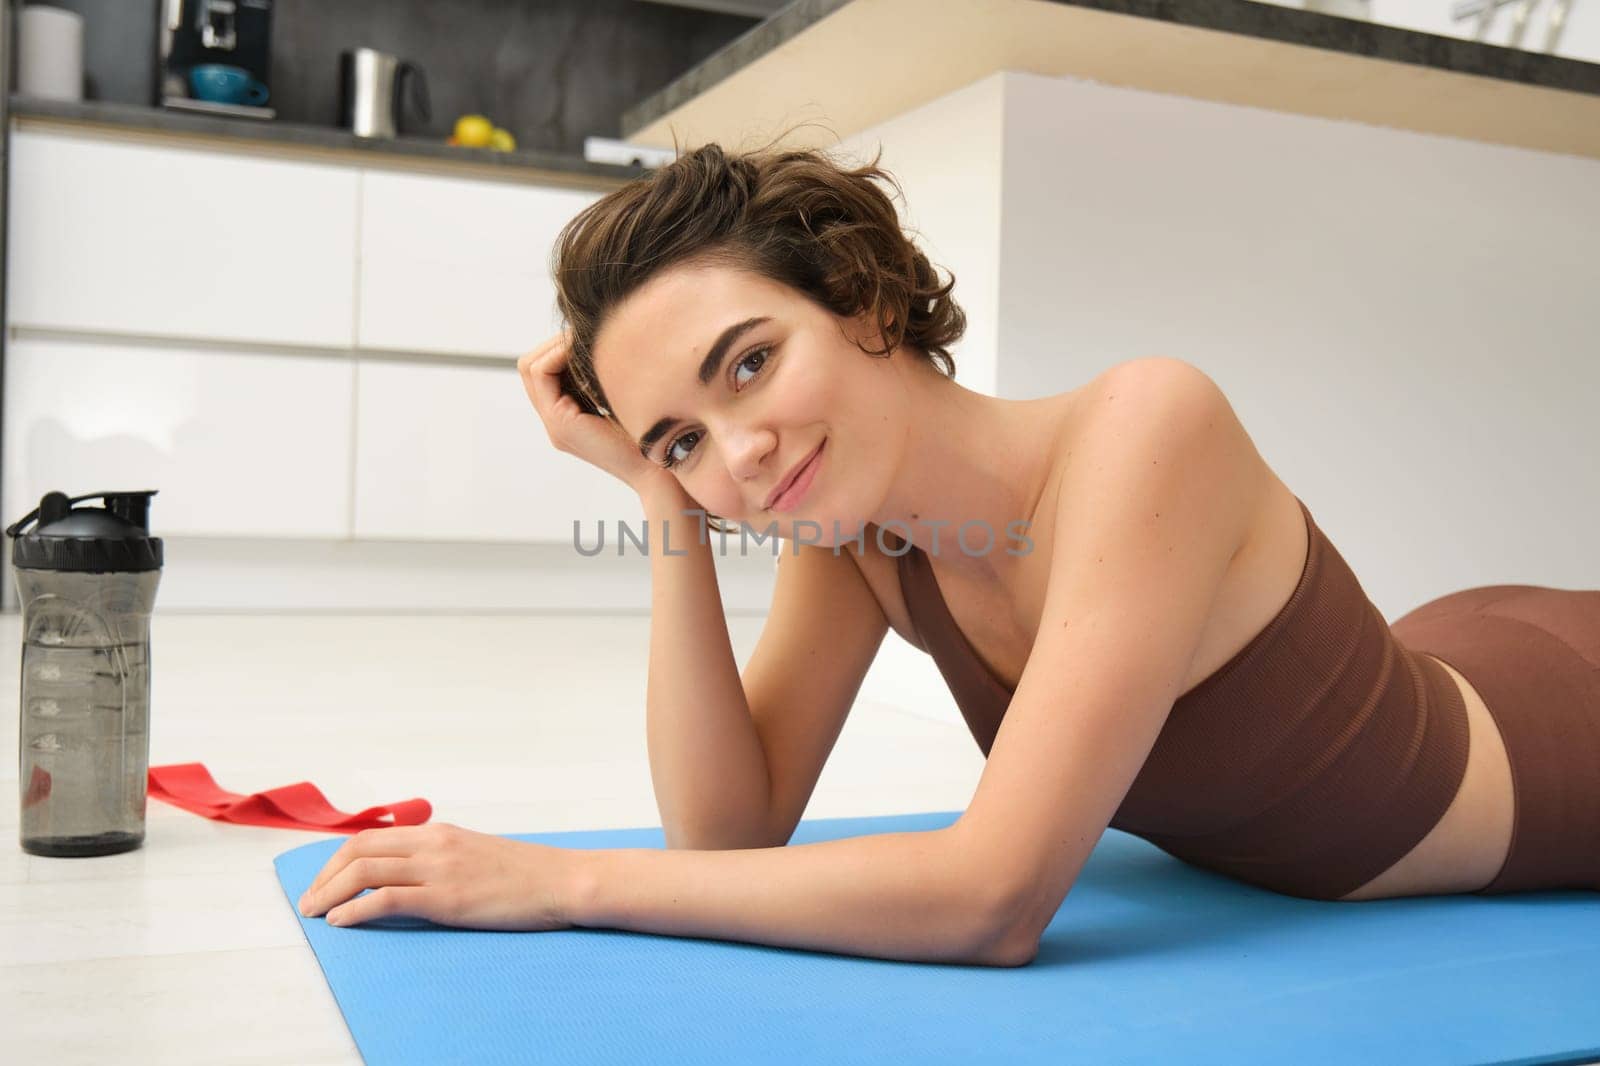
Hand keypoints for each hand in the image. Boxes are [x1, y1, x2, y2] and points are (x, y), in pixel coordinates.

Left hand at [296, 822, 584, 931]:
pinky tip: (341, 923)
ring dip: (330, 894)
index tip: (322, 881)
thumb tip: (409, 872)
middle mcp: (433, 844)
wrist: (561, 880)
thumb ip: (441, 857)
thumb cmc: (524, 874)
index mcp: (438, 832)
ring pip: (366, 871)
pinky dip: (356, 910)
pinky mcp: (447, 898)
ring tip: (315, 914)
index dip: (336, 859)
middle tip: (308, 902)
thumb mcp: (475, 854)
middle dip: (324, 876)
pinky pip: (387, 898)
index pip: (371, 837)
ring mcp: (439, 869)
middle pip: (358, 850)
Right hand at [517, 330, 672, 496]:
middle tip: (582, 335)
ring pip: (530, 367)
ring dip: (555, 345)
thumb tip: (595, 339)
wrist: (659, 468)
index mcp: (567, 417)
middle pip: (529, 366)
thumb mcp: (621, 396)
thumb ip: (603, 378)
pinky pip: (541, 374)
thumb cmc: (650, 432)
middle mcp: (555, 422)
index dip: (558, 347)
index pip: (542, 371)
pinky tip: (584, 349)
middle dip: (553, 343)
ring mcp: (554, 424)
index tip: (585, 337)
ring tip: (583, 340)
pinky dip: (558, 353)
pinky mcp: (561, 422)